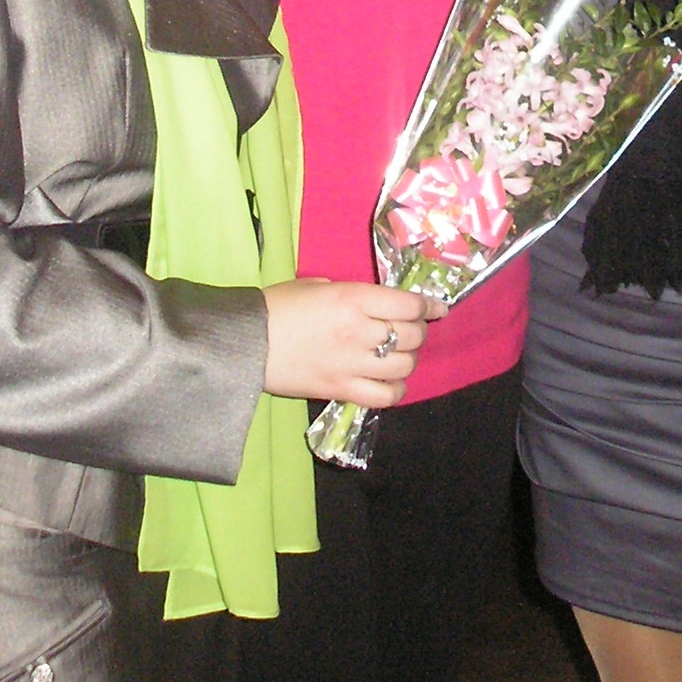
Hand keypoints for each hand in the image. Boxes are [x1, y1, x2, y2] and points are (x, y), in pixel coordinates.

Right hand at [261, 279, 443, 407]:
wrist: (244, 344)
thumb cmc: (277, 307)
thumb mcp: (315, 285)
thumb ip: (349, 292)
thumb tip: (373, 302)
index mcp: (353, 297)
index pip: (409, 304)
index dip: (429, 306)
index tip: (437, 308)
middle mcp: (359, 330)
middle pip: (411, 335)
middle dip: (418, 332)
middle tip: (410, 330)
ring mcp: (352, 363)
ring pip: (404, 366)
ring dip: (408, 360)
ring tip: (398, 355)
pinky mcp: (341, 390)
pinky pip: (385, 396)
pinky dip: (396, 390)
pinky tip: (390, 382)